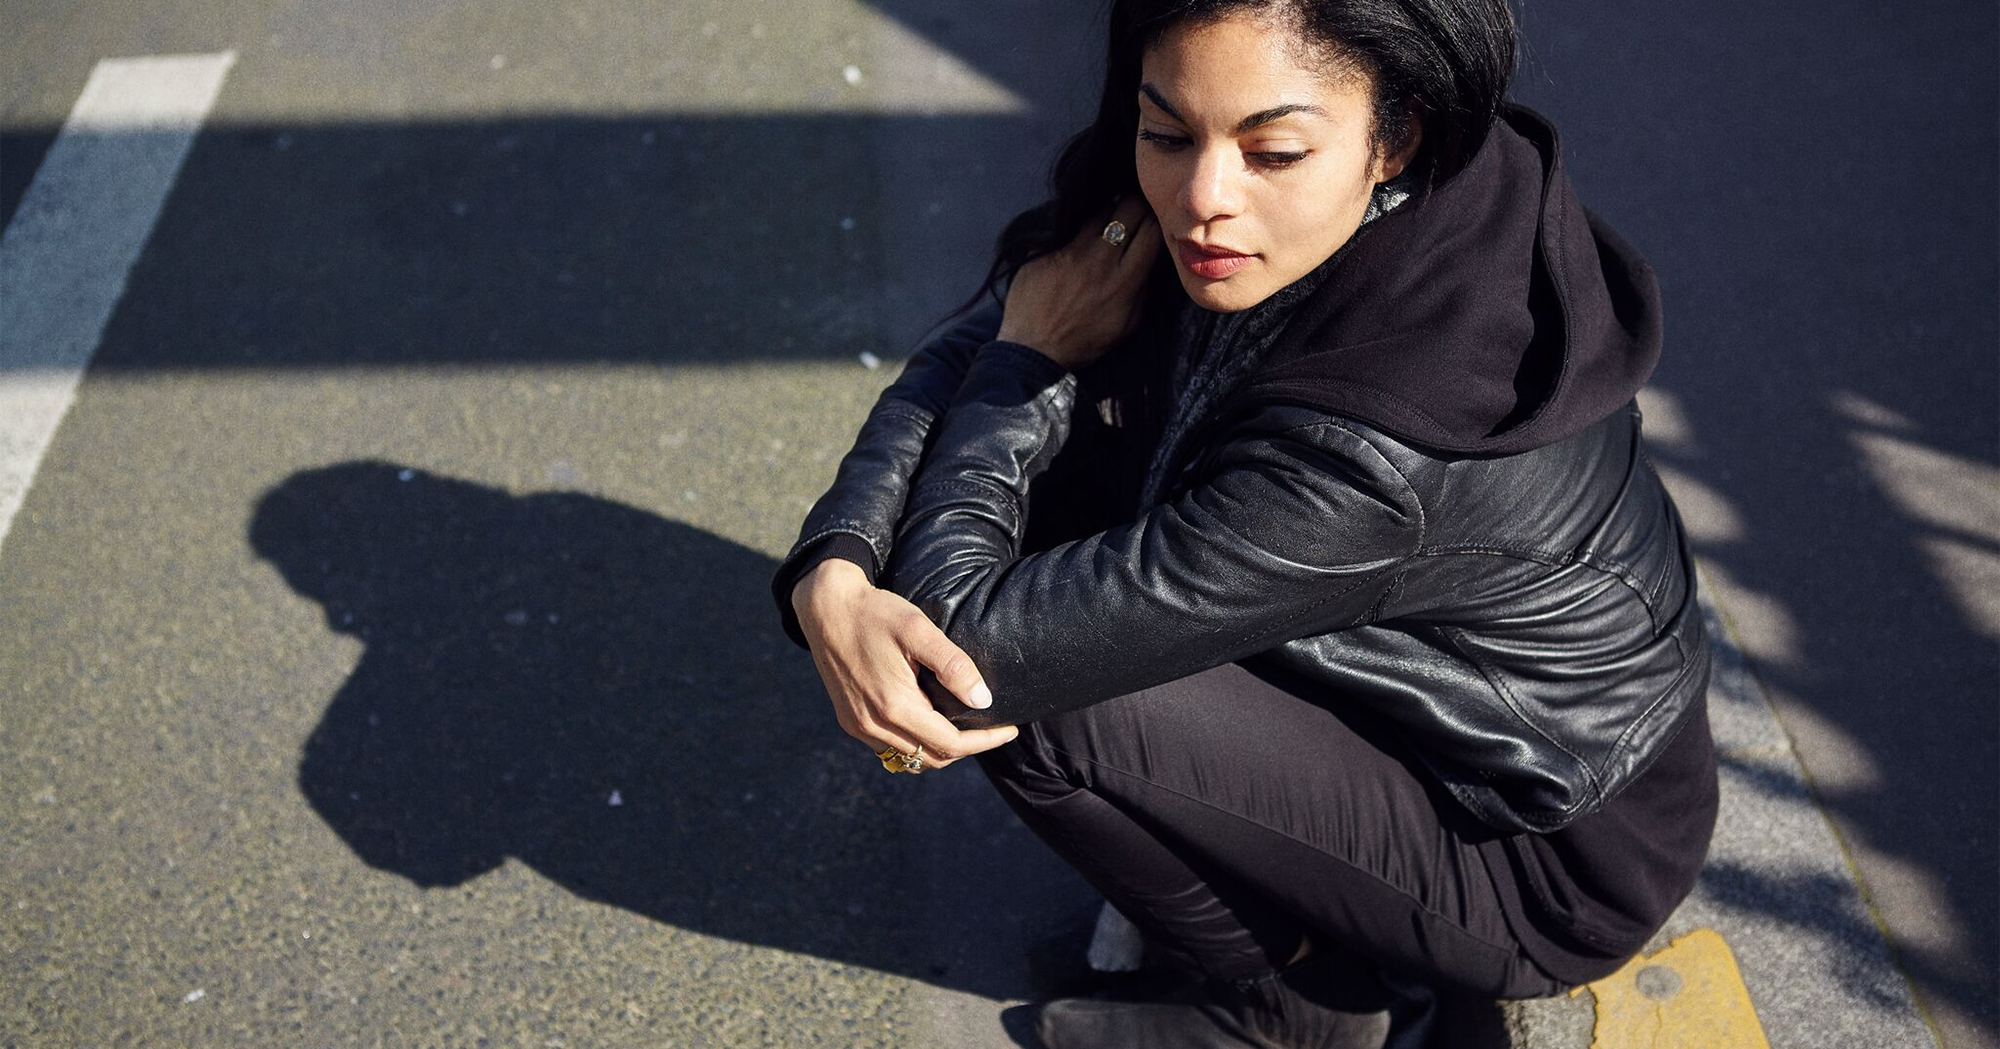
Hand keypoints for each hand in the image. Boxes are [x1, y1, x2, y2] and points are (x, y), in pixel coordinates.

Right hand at [790, 559, 1019, 771]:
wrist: (825, 607)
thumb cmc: (874, 613)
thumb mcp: (918, 629)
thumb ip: (953, 665)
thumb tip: (983, 700)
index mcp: (893, 706)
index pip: (950, 743)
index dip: (985, 741)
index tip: (1009, 729)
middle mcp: (873, 725)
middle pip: (933, 757)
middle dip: (967, 748)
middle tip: (992, 728)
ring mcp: (858, 726)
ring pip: (911, 757)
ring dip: (941, 748)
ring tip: (966, 727)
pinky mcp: (850, 721)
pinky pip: (890, 747)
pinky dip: (916, 742)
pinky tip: (930, 720)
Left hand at [996, 194, 1162, 370]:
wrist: (1032, 351)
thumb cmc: (1082, 341)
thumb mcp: (1126, 326)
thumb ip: (1142, 291)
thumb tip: (1152, 261)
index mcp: (1125, 280)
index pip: (1153, 230)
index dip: (1158, 218)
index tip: (1157, 219)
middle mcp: (1100, 259)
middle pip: (1130, 207)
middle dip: (1138, 202)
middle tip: (1136, 210)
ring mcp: (1072, 251)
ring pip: (1100, 209)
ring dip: (1108, 210)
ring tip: (1107, 221)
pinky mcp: (1047, 249)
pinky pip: (1069, 226)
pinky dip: (1077, 227)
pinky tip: (1076, 237)